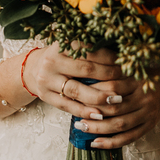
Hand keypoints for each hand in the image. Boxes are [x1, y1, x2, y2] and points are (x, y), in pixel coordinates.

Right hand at [22, 45, 139, 122]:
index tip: (125, 63)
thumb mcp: (71, 47)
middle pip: (85, 70)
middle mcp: (52, 61)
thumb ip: (91, 48)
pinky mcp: (46, 96)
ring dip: (99, 96)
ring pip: (77, 90)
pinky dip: (85, 111)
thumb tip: (122, 54)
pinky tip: (99, 115)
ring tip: (117, 100)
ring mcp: (47, 79)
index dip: (109, 57)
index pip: (90, 50)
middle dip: (108, 76)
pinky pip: (68, 106)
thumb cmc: (61, 58)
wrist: (33, 69)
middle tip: (126, 82)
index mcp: (62, 44)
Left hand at [72, 53, 159, 149]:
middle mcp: (144, 98)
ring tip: (81, 127)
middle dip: (93, 113)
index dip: (95, 92)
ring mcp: (148, 114)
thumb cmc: (143, 79)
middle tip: (75, 113)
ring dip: (99, 129)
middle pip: (115, 108)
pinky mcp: (148, 127)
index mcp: (138, 81)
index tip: (79, 94)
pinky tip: (95, 143)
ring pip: (120, 125)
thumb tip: (84, 82)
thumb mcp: (131, 71)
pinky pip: (128, 138)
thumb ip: (113, 75)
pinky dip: (111, 142)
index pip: (113, 87)